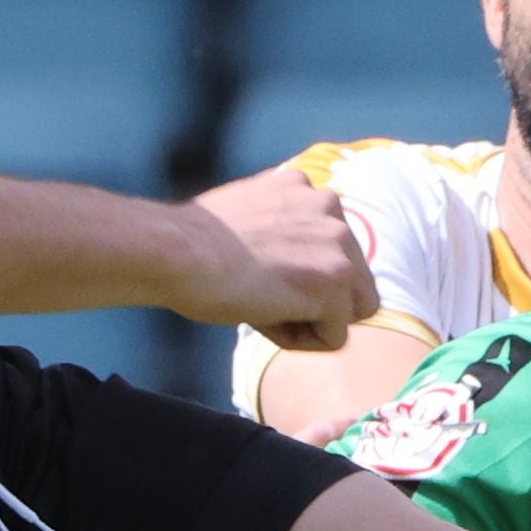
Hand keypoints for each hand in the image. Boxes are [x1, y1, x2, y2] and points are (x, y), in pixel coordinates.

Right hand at [169, 163, 369, 347]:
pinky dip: (299, 341)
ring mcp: (338, 245)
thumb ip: (281, 228)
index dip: (301, 277)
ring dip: (308, 321)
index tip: (260, 276)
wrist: (177, 252)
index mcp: (308, 188)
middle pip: (353, 279)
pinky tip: (263, 319)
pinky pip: (334, 338)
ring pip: (348, 310)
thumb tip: (288, 260)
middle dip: (316, 301)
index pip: (333, 248)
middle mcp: (331, 207)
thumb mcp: (248, 215)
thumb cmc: (191, 241)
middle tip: (264, 298)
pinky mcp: (334, 283)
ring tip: (262, 308)